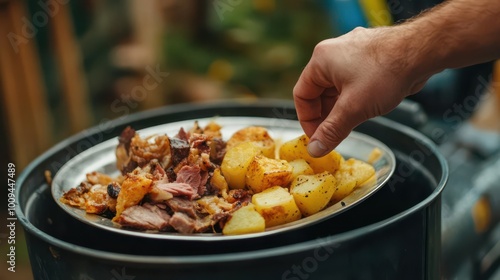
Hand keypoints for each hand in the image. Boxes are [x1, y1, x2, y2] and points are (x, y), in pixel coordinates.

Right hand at [294, 27, 429, 156]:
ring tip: (350, 125)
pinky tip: (365, 110)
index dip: (307, 120)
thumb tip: (315, 149)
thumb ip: (332, 131)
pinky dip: (354, 99)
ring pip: (337, 88)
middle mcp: (333, 53)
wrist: (422, 51)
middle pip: (319, 92)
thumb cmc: (386, 71)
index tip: (317, 138)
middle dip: (326, 116)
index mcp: (321, 60)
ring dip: (341, 109)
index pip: (301, 95)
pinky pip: (353, 82)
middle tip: (333, 136)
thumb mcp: (353, 108)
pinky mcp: (369, 57)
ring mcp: (352, 53)